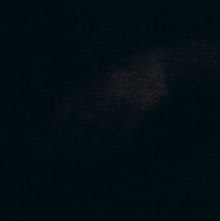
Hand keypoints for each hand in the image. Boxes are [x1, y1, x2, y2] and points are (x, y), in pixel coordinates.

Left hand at [46, 47, 170, 161]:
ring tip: (99, 158)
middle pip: (80, 127)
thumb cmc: (132, 73)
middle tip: (79, 158)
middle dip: (76, 147)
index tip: (57, 143)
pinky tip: (121, 152)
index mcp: (91, 85)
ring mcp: (120, 100)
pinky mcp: (139, 107)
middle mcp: (102, 93)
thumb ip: (88, 95)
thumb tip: (72, 123)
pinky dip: (120, 146)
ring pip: (101, 134)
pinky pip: (124, 133)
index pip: (65, 110)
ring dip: (98, 151)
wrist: (162, 61)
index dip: (58, 129)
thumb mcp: (105, 78)